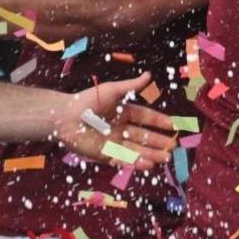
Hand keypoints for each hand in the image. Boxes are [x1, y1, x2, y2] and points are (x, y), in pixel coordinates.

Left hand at [55, 73, 177, 166]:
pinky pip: (124, 160)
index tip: (174, 125)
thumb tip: (149, 75)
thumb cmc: (87, 101)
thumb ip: (131, 86)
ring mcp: (114, 142)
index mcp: (123, 112)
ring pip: (137, 150)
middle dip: (159, 142)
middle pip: (144, 137)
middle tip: (173, 146)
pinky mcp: (105, 154)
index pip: (145, 117)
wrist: (65, 117)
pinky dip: (137, 162)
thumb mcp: (112, 91)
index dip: (159, 121)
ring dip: (152, 154)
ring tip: (166, 158)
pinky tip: (149, 164)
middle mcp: (120, 128)